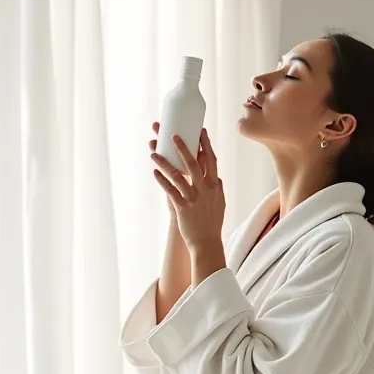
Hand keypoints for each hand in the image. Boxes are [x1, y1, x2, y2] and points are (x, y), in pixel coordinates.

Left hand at [150, 128, 224, 255]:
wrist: (206, 242)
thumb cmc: (212, 222)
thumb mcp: (220, 202)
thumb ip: (218, 188)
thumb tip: (218, 177)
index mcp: (215, 185)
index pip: (211, 160)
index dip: (205, 145)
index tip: (200, 131)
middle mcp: (205, 189)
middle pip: (194, 163)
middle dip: (183, 147)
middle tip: (172, 135)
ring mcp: (194, 198)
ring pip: (178, 175)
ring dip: (165, 162)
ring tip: (153, 152)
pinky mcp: (182, 207)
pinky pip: (170, 190)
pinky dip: (162, 180)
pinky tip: (154, 172)